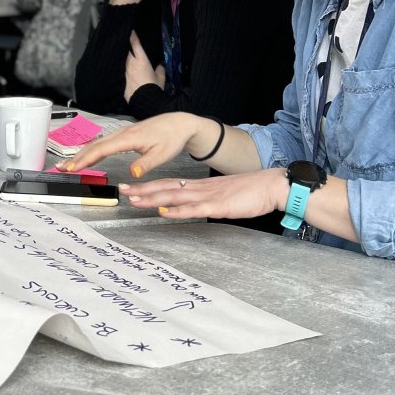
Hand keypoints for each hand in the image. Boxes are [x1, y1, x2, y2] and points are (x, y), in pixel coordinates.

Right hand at [59, 111, 203, 177]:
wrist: (179, 123)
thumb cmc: (172, 137)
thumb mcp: (163, 153)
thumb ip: (146, 163)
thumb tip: (133, 173)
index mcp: (129, 138)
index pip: (102, 150)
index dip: (85, 159)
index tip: (73, 168)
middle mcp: (122, 133)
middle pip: (94, 146)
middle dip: (76, 158)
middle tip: (62, 169)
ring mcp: (121, 133)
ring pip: (96, 144)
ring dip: (81, 154)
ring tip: (68, 165)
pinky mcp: (124, 135)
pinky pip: (102, 143)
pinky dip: (90, 150)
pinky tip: (85, 157)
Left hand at [120, 167, 287, 220]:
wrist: (271, 186)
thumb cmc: (249, 192)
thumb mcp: (221, 195)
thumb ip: (204, 199)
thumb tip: (188, 206)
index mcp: (200, 186)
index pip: (168, 183)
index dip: (148, 185)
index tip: (130, 187)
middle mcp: (199, 188)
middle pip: (165, 187)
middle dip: (142, 190)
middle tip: (122, 191)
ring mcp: (208, 196)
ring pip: (174, 196)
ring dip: (152, 198)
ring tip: (134, 200)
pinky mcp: (218, 206)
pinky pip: (194, 208)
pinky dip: (177, 210)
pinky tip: (164, 211)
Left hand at [124, 31, 165, 101]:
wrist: (145, 100)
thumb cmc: (154, 87)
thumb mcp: (161, 77)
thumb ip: (160, 69)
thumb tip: (159, 65)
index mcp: (142, 60)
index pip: (136, 45)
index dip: (133, 37)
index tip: (130, 32)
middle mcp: (131, 64)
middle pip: (128, 53)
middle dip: (129, 50)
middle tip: (131, 49)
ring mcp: (125, 72)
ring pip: (124, 63)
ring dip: (127, 62)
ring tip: (131, 63)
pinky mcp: (122, 81)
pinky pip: (123, 73)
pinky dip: (125, 72)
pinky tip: (128, 74)